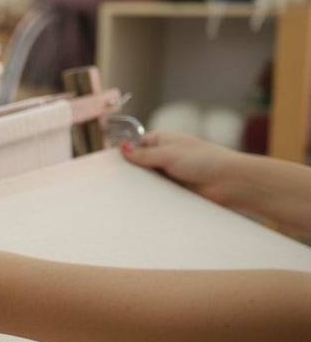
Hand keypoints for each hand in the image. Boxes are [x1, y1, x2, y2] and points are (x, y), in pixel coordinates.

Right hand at [121, 130, 243, 206]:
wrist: (229, 182)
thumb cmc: (206, 160)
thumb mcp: (169, 153)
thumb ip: (144, 154)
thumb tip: (122, 148)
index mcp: (163, 140)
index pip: (135, 144)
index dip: (124, 152)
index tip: (111, 163)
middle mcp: (164, 156)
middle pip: (138, 163)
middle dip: (130, 171)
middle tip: (116, 179)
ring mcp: (168, 174)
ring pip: (145, 180)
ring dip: (141, 185)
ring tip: (127, 191)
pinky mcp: (173, 190)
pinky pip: (155, 193)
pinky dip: (149, 196)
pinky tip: (140, 200)